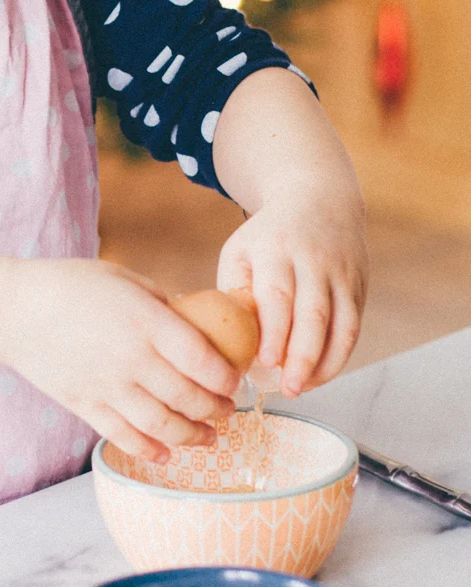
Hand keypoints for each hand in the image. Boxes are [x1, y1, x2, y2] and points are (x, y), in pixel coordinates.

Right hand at [7, 258, 239, 462]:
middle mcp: (132, 358)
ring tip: (208, 437)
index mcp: (147, 322)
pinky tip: (165, 453)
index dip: (227, 378)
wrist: (14, 309)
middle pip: (189, 399)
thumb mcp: (124, 279)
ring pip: (163, 426)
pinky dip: (149, 450)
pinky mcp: (85, 405)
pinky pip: (125, 437)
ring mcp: (107, 386)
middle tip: (226, 409)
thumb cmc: (71, 285)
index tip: (235, 380)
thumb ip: (163, 303)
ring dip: (193, 437)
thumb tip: (198, 321)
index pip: (204, 360)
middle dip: (217, 410)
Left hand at [216, 191, 367, 395]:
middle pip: (314, 314)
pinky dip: (340, 356)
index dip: (275, 331)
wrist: (320, 199)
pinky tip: (319, 374)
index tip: (265, 362)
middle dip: (302, 356)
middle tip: (287, 388)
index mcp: (276, 248)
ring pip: (341, 324)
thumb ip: (234, 289)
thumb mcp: (240, 248)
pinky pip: (353, 326)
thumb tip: (228, 338)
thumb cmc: (269, 234)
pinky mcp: (359, 286)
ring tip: (302, 388)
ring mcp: (341, 273)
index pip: (279, 294)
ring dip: (325, 363)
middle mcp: (314, 260)